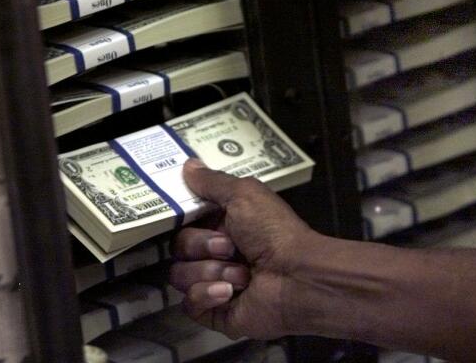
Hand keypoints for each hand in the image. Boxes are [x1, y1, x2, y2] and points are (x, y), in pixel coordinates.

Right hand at [169, 158, 317, 338]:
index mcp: (223, 223)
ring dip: (210, 271)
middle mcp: (217, 252)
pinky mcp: (214, 311)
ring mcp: (214, 282)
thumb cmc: (275, 233)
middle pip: (178, 247)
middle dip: (201, 246)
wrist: (298, 278)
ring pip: (179, 275)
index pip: (184, 220)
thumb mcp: (244, 194)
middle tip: (230, 247)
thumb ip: (212, 181)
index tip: (185, 214)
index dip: (182, 217)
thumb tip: (188, 164)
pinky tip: (230, 292)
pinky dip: (207, 295)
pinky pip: (189, 303)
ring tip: (241, 274)